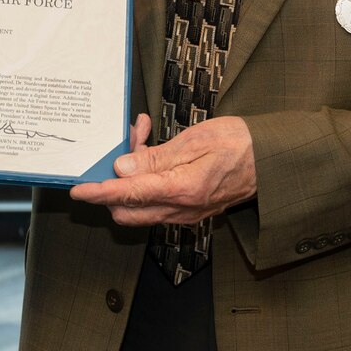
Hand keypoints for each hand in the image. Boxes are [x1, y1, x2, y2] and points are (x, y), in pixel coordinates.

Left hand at [69, 113, 256, 227]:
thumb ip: (156, 159)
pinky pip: (157, 201)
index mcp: (182, 191)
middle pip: (127, 210)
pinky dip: (147, 179)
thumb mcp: (196, 140)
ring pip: (140, 205)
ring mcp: (186, 213)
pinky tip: (154, 150)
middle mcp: (181, 209)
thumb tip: (122, 169)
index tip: (77, 190)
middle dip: (112, 182)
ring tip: (143, 137)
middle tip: (122, 144)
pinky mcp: (190, 209)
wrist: (273, 160)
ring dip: (131, 176)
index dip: (97, 192)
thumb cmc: (240, 144)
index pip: (127, 195)